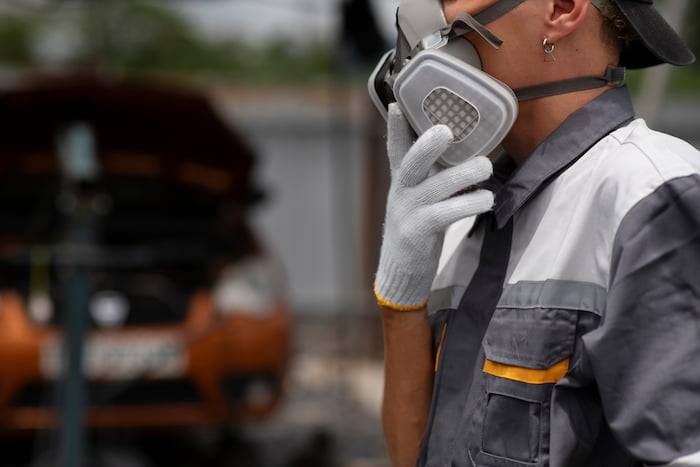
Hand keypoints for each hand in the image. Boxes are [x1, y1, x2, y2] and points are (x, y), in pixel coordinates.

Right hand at [374, 104, 493, 310]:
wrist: (401, 273)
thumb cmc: (418, 229)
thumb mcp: (419, 199)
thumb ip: (433, 176)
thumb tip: (467, 151)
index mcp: (402, 181)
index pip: (396, 149)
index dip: (397, 127)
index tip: (397, 102)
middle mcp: (400, 193)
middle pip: (409, 163)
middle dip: (427, 145)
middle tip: (446, 130)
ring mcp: (407, 213)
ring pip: (434, 188)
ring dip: (462, 175)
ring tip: (486, 165)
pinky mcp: (418, 233)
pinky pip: (444, 215)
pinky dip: (467, 205)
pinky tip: (486, 199)